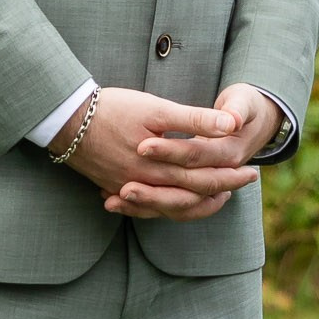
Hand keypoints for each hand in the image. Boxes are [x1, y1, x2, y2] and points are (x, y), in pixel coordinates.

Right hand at [63, 84, 268, 223]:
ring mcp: (131, 189)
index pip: (206, 176)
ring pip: (171, 207)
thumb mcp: (156, 108)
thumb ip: (195, 119)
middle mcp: (148, 184)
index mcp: (163, 165)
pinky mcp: (116, 189)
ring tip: (216, 198)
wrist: (66, 120)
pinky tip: (175, 205)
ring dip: (197, 204)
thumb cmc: (113, 109)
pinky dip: (167, 209)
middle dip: (221, 189)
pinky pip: (147, 209)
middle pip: (193, 194)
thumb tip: (231, 124)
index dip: (230, 174)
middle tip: (244, 183)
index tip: (252, 172)